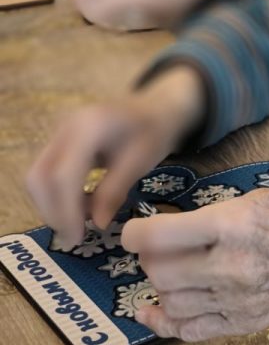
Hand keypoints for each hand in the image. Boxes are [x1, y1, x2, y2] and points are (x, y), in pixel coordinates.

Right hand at [27, 67, 204, 246]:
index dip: (66, 211)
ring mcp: (58, 132)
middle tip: (75, 236)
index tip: (78, 238)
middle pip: (40, 177)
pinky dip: (56, 194)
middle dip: (53, 211)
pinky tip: (80, 205)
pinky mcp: (58, 141)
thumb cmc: (153, 131)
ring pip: (37, 177)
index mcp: (88, 127)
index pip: (62, 176)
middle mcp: (65, 126)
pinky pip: (45, 172)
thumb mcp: (140, 162)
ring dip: (52, 205)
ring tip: (81, 221)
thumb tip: (97, 224)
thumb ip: (115, 191)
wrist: (154, 107)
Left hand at [121, 186, 268, 342]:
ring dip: (160, 286)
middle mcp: (232, 266)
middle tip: (154, 246)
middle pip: (160, 272)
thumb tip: (186, 218)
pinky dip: (167, 323)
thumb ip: (224, 209)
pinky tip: (156, 311)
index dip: (135, 233)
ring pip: (172, 303)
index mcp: (236, 224)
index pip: (162, 235)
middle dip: (148, 258)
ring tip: (167, 270)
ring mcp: (240, 300)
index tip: (132, 230)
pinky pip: (193, 331)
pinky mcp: (247, 323)